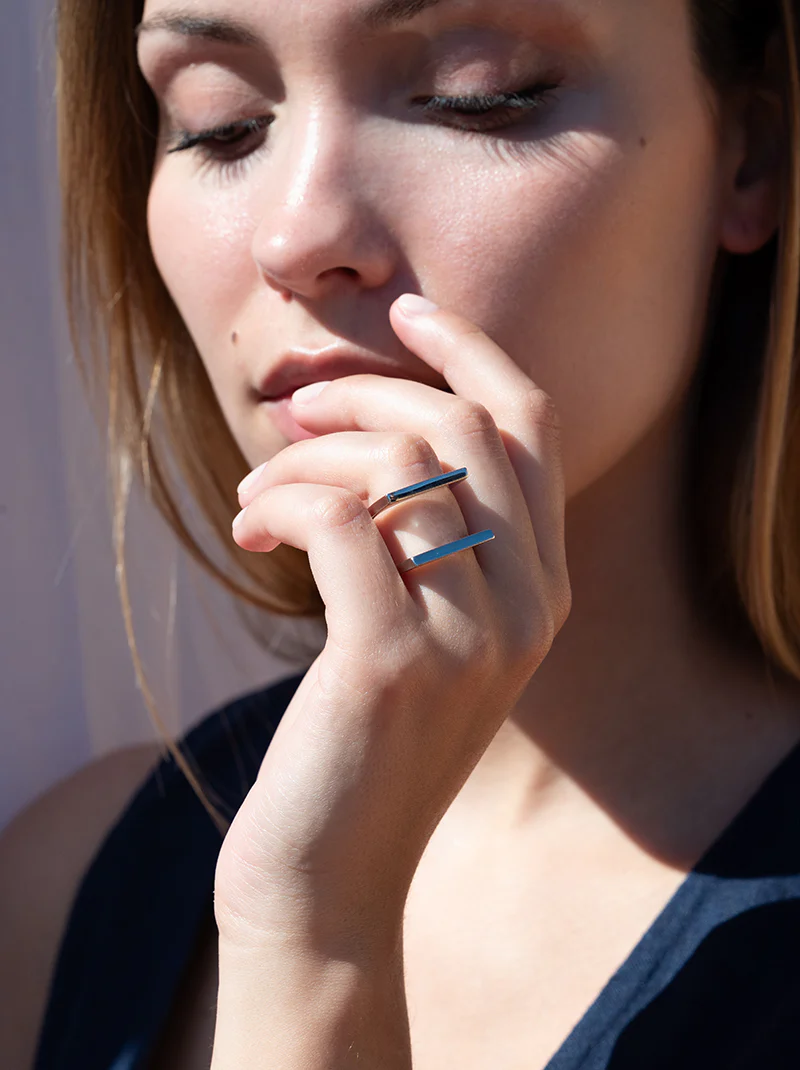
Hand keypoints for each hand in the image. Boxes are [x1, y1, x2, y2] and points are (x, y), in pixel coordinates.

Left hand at [216, 297, 570, 957]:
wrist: (334, 876)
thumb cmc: (365, 743)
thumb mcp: (428, 636)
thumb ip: (434, 544)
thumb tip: (372, 427)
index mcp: (545, 591)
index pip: (532, 428)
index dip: (472, 352)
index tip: (407, 311)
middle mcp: (529, 607)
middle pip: (462, 428)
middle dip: (366, 393)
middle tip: (294, 410)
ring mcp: (471, 638)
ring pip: (395, 465)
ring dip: (304, 456)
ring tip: (256, 493)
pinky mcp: (392, 663)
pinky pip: (339, 519)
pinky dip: (282, 498)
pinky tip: (249, 524)